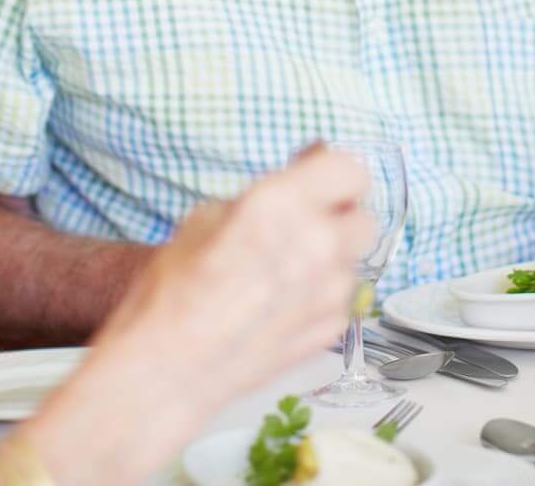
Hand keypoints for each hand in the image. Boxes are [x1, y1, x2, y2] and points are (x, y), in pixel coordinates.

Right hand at [101, 146, 370, 390]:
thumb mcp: (206, 217)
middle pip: (364, 217)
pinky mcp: (332, 328)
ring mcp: (330, 289)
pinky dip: (323, 295)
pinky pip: (343, 297)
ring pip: (354, 259)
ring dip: (332, 258)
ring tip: (288, 272)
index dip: (335, 173)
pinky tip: (284, 305)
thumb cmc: (174, 290)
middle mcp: (317, 242)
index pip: (351, 169)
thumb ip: (265, 198)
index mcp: (282, 203)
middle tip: (309, 225)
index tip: (320, 179)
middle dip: (340, 218)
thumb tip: (297, 186)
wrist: (171, 366)